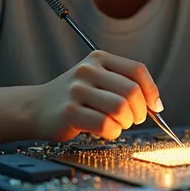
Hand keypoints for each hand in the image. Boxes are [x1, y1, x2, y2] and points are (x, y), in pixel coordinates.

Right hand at [33, 50, 161, 141]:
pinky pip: (105, 125)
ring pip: (120, 108)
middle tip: (133, 119)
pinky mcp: (69, 112)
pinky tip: (107, 131)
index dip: (151, 90)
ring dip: (126, 123)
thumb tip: (154, 104)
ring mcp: (77, 90)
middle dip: (139, 111)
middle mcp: (88, 70)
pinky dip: (113, 132)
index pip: (137, 70)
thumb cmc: (73, 97)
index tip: (155, 106)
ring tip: (118, 124)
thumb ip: (123, 84)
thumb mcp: (97, 79)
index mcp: (98, 58)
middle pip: (131, 91)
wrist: (35, 107)